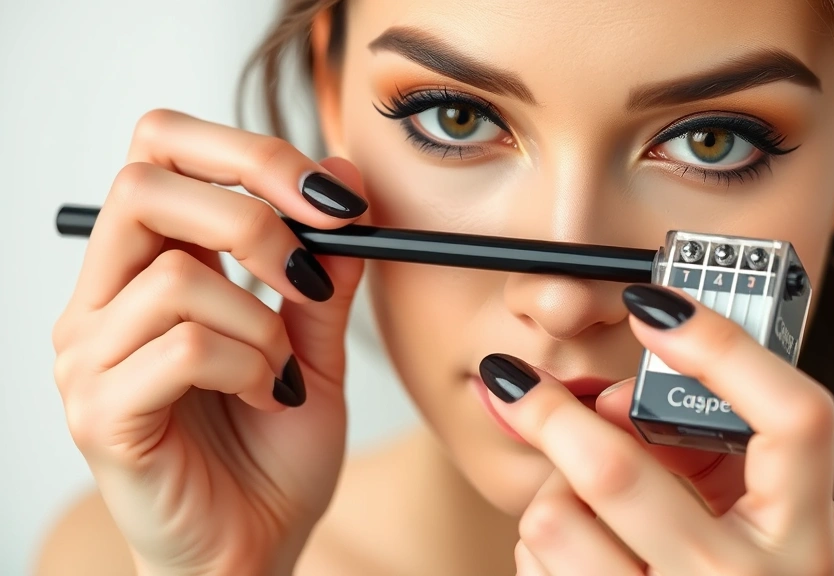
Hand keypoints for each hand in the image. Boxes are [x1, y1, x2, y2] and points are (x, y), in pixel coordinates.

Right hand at [51, 110, 368, 574]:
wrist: (254, 549)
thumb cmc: (272, 451)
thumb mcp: (313, 345)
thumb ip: (325, 267)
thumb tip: (344, 174)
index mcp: (148, 269)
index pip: (159, 152)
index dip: (246, 153)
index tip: (332, 197)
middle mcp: (103, 301)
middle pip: (145, 184)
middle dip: (253, 215)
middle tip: (312, 276)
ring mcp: (89, 356)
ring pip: (177, 274)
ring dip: (263, 320)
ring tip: (283, 373)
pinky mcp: (100, 412)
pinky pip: (184, 345)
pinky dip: (250, 365)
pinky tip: (267, 399)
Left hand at [477, 284, 833, 575]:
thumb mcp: (777, 526)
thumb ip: (725, 459)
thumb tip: (613, 404)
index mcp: (803, 539)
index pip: (795, 418)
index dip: (723, 347)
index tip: (651, 304)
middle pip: (618, 471)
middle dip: (549, 411)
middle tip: (511, 379)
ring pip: (554, 521)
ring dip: (552, 495)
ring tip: (580, 507)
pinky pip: (537, 566)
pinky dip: (543, 546)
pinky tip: (580, 558)